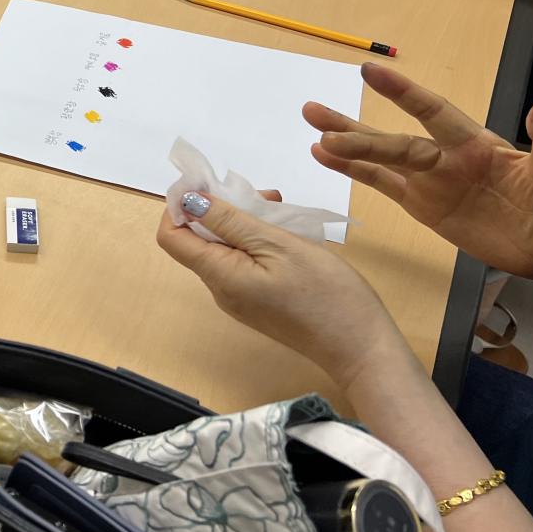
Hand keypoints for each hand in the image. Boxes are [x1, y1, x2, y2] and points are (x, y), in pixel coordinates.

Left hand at [157, 191, 409, 391]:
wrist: (361, 346)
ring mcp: (239, 298)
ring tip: (281, 209)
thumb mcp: (277, 245)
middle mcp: (220, 289)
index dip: (180, 205)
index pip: (171, 236)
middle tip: (264, 194)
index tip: (210, 184)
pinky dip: (257, 240)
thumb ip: (230, 221)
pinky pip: (243, 262)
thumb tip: (188, 201)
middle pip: (199, 239)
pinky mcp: (258, 301)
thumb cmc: (325, 293)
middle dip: (221, 208)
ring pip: (224, 248)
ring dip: (245, 222)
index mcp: (219, 275)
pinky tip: (286, 233)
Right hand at [307, 62, 532, 278]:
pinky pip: (383, 186)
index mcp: (475, 143)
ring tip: (312, 132)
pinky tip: (325, 159)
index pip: (433, 111)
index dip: (402, 93)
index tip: (369, 71)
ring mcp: (431, 181)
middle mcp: (446, 156)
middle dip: (355, 129)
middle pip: (394, 141)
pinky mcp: (424, 207)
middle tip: (314, 113)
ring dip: (347, 146)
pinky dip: (354, 173)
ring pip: (381, 160)